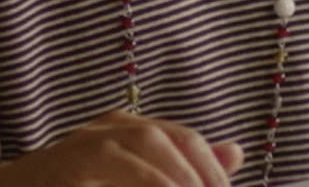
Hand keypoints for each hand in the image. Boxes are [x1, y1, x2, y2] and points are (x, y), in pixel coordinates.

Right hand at [0, 111, 242, 186]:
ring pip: (151, 143)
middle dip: (204, 175)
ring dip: (182, 178)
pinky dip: (155, 183)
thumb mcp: (131, 180)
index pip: (184, 138)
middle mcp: (107, 127)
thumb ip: (180, 167)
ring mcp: (86, 141)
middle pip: (171, 138)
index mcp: (124, 129)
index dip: (213, 171)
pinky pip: (127, 167)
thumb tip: (235, 150)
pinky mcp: (72, 161)